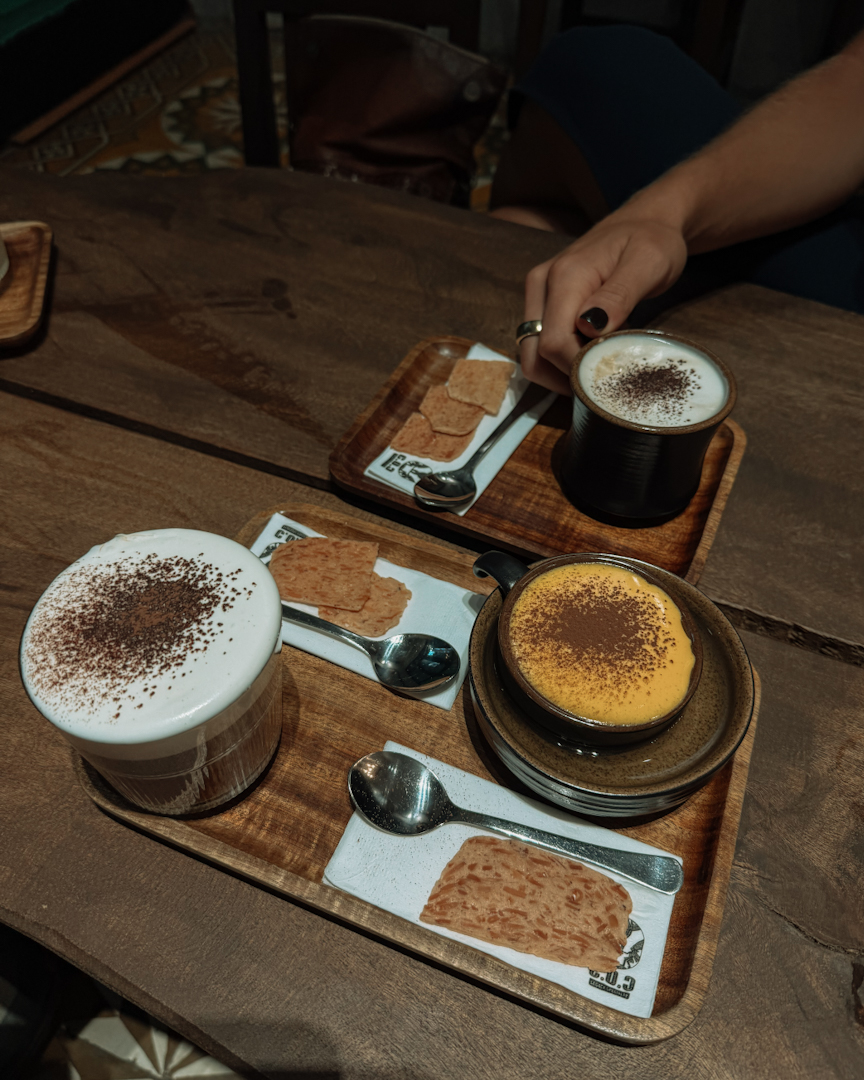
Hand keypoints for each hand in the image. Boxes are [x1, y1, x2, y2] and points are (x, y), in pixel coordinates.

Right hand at [519, 215, 688, 393]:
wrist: (645, 220)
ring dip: (559, 373)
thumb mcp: (649, 264)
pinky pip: (540, 343)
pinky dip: (560, 361)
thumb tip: (588, 328)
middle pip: (534, 354)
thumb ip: (618, 296)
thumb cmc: (653, 240)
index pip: (553, 343)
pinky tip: (589, 360)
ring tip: (596, 375)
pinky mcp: (543, 301)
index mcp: (565, 277)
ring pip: (532, 354)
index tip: (609, 380)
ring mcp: (538, 294)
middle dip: (564, 378)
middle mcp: (542, 285)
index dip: (576, 370)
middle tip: (601, 387)